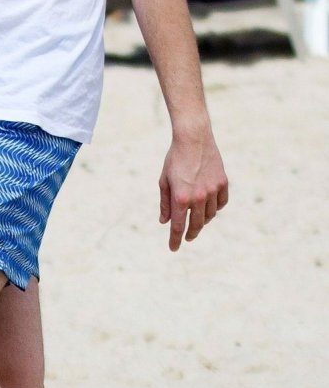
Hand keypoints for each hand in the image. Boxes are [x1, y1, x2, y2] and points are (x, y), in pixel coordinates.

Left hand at [159, 131, 227, 251]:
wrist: (193, 138)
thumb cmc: (175, 159)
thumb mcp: (164, 181)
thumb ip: (165, 204)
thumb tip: (165, 222)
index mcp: (180, 197)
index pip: (178, 226)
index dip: (175, 240)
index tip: (173, 248)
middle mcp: (198, 197)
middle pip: (196, 224)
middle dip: (191, 233)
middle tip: (187, 237)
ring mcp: (212, 190)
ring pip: (210, 215)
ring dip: (203, 221)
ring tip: (197, 220)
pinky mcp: (222, 183)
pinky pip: (221, 204)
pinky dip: (215, 208)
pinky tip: (209, 208)